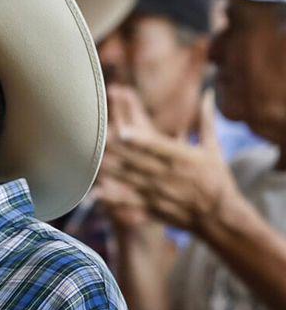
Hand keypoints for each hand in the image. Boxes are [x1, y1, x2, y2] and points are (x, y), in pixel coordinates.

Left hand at [100, 92, 237, 233]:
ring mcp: (159, 192)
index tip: (123, 131)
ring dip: (109, 170)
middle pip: (138, 161)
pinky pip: (130, 202)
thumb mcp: (214, 149)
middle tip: (95, 139)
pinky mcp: (152, 206)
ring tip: (89, 160)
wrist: (219, 216)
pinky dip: (113, 198)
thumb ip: (206, 121)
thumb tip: (208, 94)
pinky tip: (96, 193)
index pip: (159, 146)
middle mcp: (169, 175)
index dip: (141, 140)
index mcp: (184, 158)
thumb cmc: (217, 178)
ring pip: (130, 179)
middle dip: (116, 151)